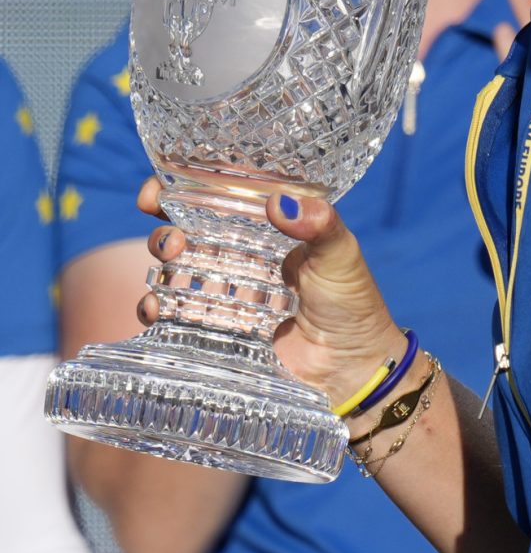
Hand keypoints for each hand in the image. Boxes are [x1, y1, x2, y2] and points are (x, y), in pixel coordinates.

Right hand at [138, 179, 405, 420]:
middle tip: (174, 235)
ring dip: (160, 256)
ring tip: (172, 258)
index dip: (186, 185)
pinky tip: (156, 306)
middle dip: (167, 223)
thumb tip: (280, 203)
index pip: (221, 196)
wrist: (352, 368)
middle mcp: (240, 254)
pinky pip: (174, 314)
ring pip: (175, 265)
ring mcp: (224, 292)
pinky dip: (155, 306)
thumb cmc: (351, 303)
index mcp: (268, 227)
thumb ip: (320, 224)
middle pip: (187, 227)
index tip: (161, 184)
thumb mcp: (341, 254)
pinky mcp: (216, 330)